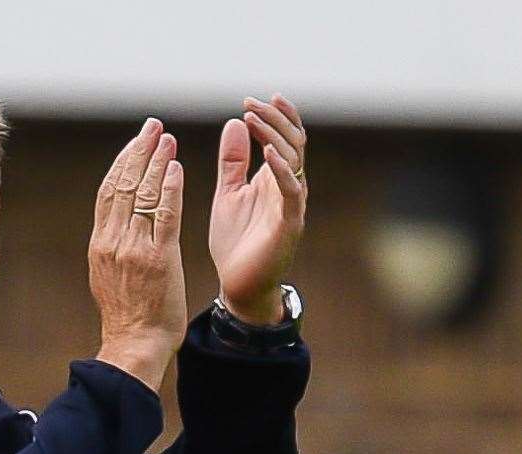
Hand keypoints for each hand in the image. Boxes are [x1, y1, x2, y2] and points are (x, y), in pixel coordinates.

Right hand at [89, 118, 186, 391]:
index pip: (109, 192)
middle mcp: (113, 242)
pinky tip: (177, 168)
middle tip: (152, 127)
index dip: (123, 163)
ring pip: (143, 194)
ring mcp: (134, 249)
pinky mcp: (158, 258)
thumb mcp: (108, 276)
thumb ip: (113, 248)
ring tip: (167, 139)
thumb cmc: (128, 316)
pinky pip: (165, 215)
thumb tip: (116, 226)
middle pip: (124, 185)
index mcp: (100, 244)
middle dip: (138, 152)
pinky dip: (170, 188)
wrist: (135, 344)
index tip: (136, 143)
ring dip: (156, 162)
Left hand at [209, 94, 307, 324]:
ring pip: (293, 160)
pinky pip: (291, 191)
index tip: (250, 100)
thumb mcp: (228, 193)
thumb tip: (235, 121)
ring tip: (254, 117)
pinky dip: (281, 170)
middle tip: (251, 103)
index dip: (273, 116)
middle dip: (273, 119)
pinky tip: (267, 153)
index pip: (284, 138)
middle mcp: (288, 187)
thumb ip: (232, 161)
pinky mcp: (288, 224)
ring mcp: (291, 204)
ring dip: (275, 135)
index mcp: (274, 178)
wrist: (238, 284)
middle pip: (292, 142)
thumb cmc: (236, 241)